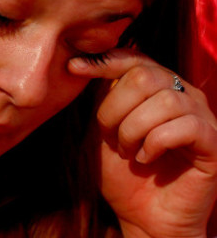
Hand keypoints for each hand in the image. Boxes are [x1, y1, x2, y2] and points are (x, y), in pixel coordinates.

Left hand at [69, 49, 216, 237]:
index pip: (134, 58)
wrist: (143, 217)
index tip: (74, 67)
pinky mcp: (213, 143)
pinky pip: (184, 126)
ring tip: (128, 151)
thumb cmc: (123, 172)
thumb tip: (83, 62)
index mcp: (157, 87)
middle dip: (115, 108)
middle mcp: (183, 95)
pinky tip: (146, 158)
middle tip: (111, 137)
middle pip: (144, 76)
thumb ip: (102, 96)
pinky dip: (155, 143)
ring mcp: (201, 117)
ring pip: (163, 101)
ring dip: (133, 129)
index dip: (103, 61)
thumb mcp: (104, 129)